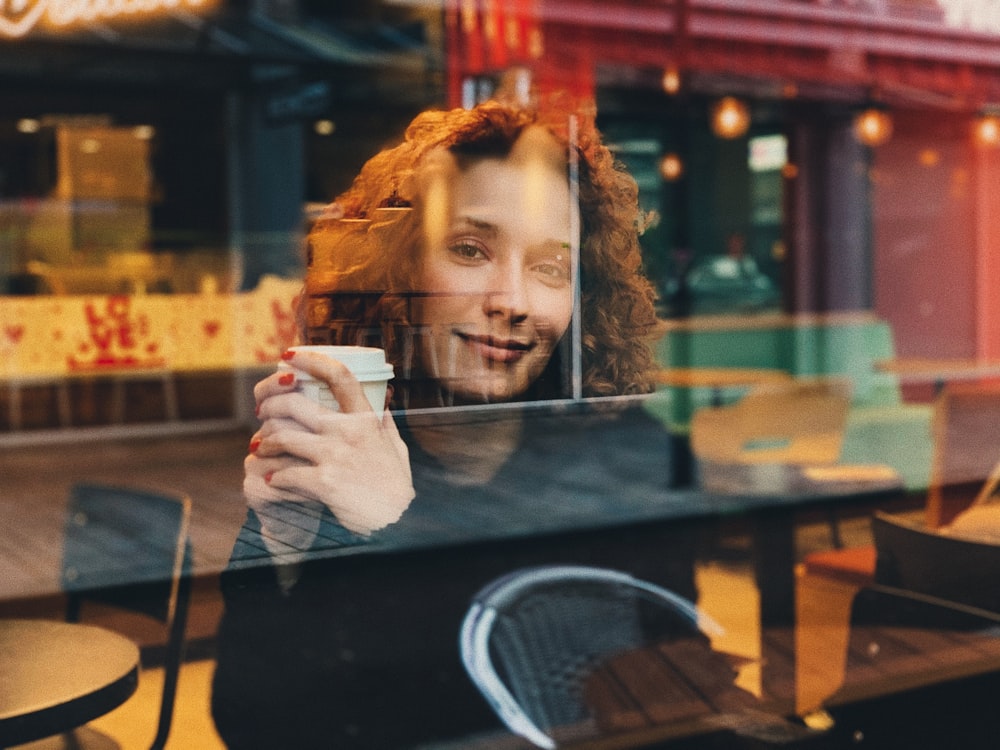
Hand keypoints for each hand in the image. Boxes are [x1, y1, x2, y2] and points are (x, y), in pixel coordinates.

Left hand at [245, 350, 413, 535]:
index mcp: (366, 420)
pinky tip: (272, 482)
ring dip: (266, 443)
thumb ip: (385, 424)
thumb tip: (383, 402)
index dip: (311, 360)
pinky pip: (285, 474)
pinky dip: (274, 479)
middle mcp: (348, 432)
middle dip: (270, 406)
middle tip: (262, 413)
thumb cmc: (396, 486)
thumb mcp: (396, 448)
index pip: (339, 377)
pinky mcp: (323, 482)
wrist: (397, 521)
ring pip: (282, 437)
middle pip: (294, 404)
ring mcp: (335, 455)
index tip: (290, 355)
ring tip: (261, 448)